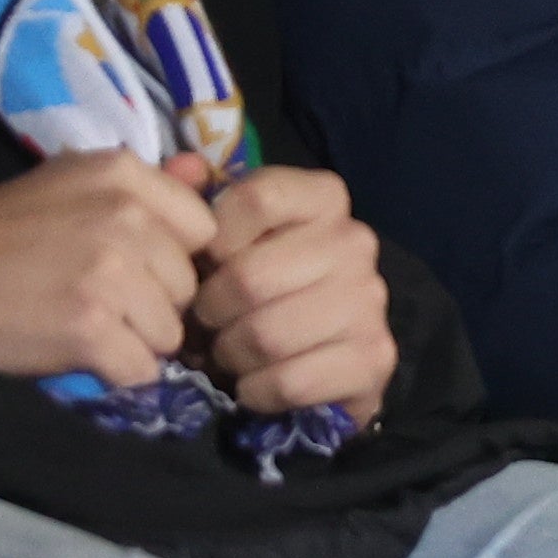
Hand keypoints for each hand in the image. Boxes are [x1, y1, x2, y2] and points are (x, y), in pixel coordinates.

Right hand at [0, 150, 216, 388]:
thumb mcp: (69, 185)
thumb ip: (144, 184)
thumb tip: (204, 175)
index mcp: (125, 175)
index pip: (202, 229)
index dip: (176, 258)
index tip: (142, 271)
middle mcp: (127, 217)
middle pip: (189, 284)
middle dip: (155, 304)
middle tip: (100, 304)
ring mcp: (111, 273)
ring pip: (170, 332)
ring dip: (135, 341)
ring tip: (85, 328)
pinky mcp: (90, 329)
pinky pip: (141, 369)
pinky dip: (115, 374)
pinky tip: (79, 356)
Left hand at [189, 161, 392, 422]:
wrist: (319, 358)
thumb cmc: (258, 290)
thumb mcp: (225, 242)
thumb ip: (195, 202)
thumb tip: (183, 166)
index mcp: (323, 199)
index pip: (256, 197)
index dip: (213, 239)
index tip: (208, 264)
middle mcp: (356, 240)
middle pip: (248, 278)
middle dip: (210, 314)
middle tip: (209, 325)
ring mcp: (371, 299)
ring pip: (265, 335)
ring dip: (231, 355)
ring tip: (231, 354)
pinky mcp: (374, 357)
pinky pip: (290, 380)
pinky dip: (257, 391)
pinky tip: (258, 384)